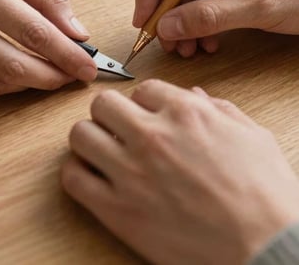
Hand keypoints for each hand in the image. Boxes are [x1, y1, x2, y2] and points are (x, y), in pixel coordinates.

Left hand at [62, 80, 298, 264]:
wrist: (265, 249)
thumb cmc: (264, 195)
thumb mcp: (252, 136)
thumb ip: (219, 109)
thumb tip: (195, 95)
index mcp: (184, 113)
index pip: (142, 89)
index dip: (144, 103)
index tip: (146, 116)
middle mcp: (152, 135)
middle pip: (102, 104)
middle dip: (111, 113)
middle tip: (119, 129)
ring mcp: (131, 171)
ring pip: (80, 134)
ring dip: (89, 138)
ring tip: (103, 151)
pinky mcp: (117, 210)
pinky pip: (73, 178)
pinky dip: (77, 173)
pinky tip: (93, 177)